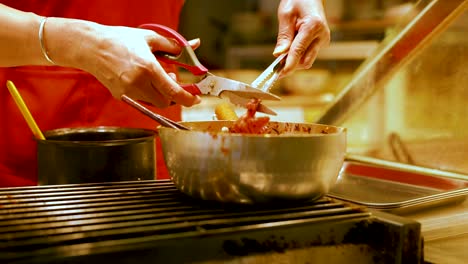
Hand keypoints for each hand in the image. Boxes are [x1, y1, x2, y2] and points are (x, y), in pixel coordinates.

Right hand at [53, 20, 200, 107]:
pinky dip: (147, 93)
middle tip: (171, 79)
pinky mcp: (120, 96)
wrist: (92, 47)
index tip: (195, 99)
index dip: (188, 99)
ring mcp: (128, 92)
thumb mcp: (149, 38)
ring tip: (153, 76)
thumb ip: (173, 45)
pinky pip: (141, 100)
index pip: (174, 92)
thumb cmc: (120, 40)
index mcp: (148, 68)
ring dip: (159, 93)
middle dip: (173, 95)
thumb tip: (194, 45)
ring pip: (153, 102)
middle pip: (165, 102)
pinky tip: (140, 79)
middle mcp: (138, 83)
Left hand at [274, 0, 329, 74]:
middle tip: (276, 67)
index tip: (279, 74)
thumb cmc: (298, 0)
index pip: (299, 51)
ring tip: (283, 52)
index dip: (288, 65)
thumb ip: (283, 35)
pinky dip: (298, 55)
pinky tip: (291, 48)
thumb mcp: (286, 14)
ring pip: (307, 59)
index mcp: (313, 26)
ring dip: (294, 60)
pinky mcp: (322, 42)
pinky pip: (309, 54)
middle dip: (291, 65)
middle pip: (305, 60)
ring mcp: (323, 40)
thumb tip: (278, 54)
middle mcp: (322, 35)